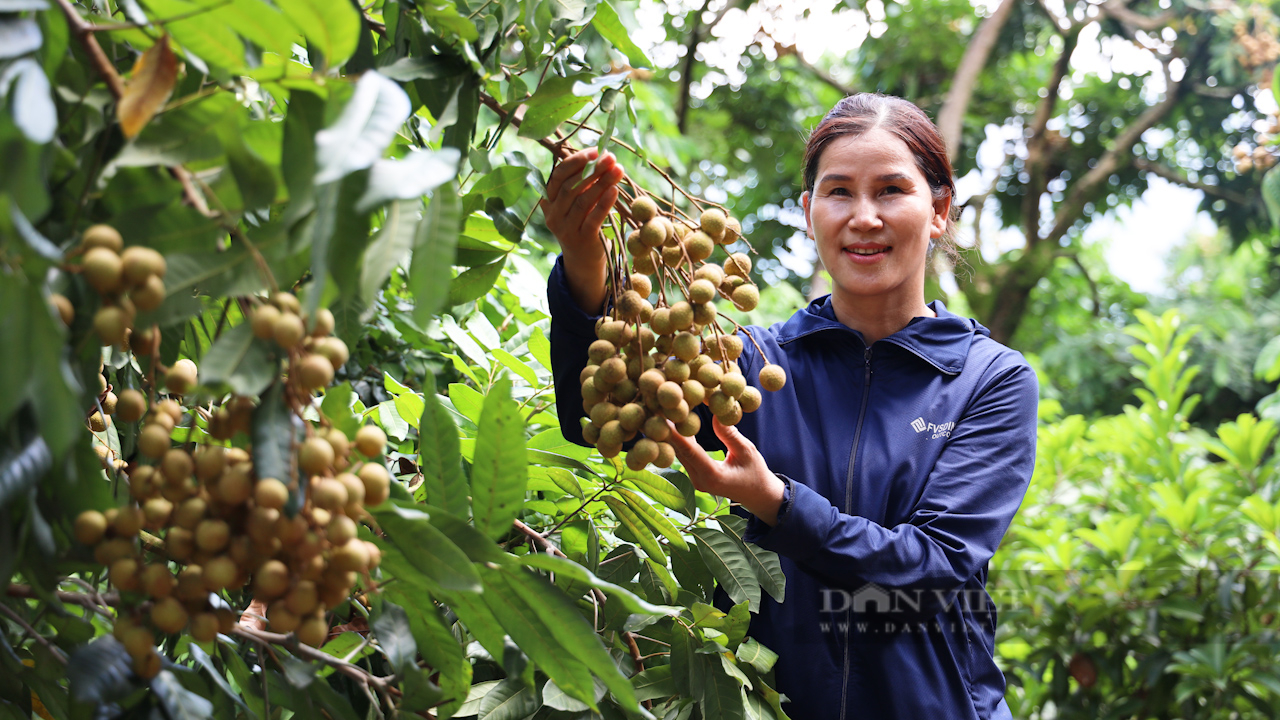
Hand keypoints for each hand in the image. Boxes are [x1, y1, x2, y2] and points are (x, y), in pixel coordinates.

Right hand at [540, 148, 624, 312]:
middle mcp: (553, 214)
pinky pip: (593, 218)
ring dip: (602, 183)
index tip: (595, 151)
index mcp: (548, 200)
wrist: (582, 260)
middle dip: (592, 170)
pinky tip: (615, 190)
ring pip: (583, 201)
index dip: (576, 161)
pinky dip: (604, 203)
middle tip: (610, 157)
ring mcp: (565, 229)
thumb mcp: (577, 202)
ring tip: (618, 170)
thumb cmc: (581, 222)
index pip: (558, 175)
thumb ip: (583, 183)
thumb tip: (602, 156)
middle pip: (571, 186)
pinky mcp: (581, 239)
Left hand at [666, 416, 785, 525]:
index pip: (690, 452)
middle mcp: (699, 480)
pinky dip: (680, 439)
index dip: (676, 434)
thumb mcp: (747, 452)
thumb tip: (715, 415)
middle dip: (669, 430)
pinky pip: (684, 455)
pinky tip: (674, 422)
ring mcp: (695, 479)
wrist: (757, 495)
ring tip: (662, 411)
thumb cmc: (755, 473)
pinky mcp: (694, 476)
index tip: (664, 418)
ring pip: (679, 454)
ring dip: (672, 434)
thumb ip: (731, 435)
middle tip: (658, 407)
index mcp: (713, 476)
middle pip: (679, 452)